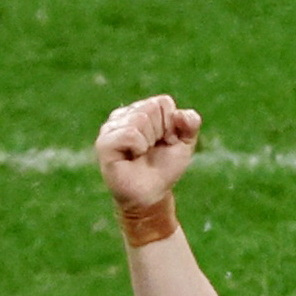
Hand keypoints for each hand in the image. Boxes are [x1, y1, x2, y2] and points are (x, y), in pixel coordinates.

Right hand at [95, 96, 199, 214]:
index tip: (166, 141)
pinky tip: (133, 156)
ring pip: (140, 119)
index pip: (163, 102)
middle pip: (151, 108)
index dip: (171, 125)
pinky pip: (129, 133)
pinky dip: (138, 147)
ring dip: (149, 141)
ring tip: (141, 153)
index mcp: (141, 110)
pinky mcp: (104, 142)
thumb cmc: (165, 167)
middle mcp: (123, 115)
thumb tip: (179, 114)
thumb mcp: (185, 143)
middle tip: (151, 149)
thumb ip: (190, 123)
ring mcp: (111, 127)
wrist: (152, 193)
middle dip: (160, 133)